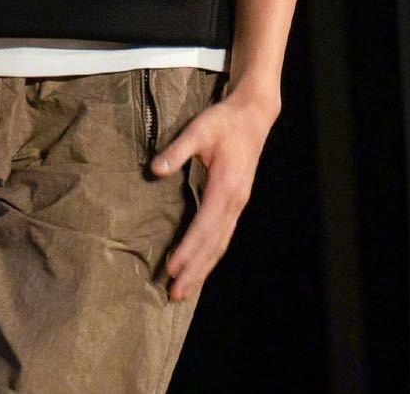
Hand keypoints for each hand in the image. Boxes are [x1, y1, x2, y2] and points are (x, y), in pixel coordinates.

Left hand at [151, 84, 279, 302]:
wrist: (254, 115)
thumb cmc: (225, 121)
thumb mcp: (199, 129)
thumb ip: (177, 150)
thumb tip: (154, 170)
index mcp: (225, 187)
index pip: (203, 227)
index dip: (187, 249)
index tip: (171, 268)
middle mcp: (234, 202)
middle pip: (213, 244)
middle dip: (195, 271)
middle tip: (175, 294)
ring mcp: (238, 204)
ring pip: (221, 244)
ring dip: (204, 268)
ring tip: (186, 291)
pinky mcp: (237, 202)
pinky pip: (224, 236)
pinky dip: (212, 255)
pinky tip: (202, 265)